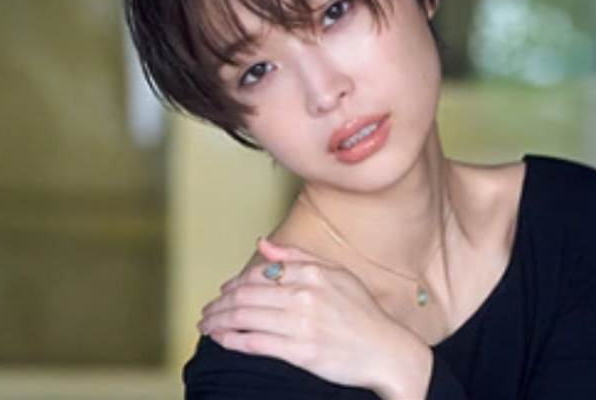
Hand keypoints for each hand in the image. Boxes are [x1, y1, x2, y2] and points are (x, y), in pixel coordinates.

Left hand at [197, 237, 432, 398]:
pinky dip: (231, 339)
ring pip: (244, 317)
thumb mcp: (336, 275)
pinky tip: (220, 340)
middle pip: (245, 295)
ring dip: (218, 321)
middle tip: (206, 312)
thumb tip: (262, 244)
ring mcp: (301, 323)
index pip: (259, 274)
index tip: (222, 293)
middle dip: (218, 305)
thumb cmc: (363, 314)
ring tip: (207, 326)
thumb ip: (297, 258)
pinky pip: (254, 342)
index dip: (233, 284)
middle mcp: (304, 295)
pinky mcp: (300, 351)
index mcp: (312, 273)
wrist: (389, 352)